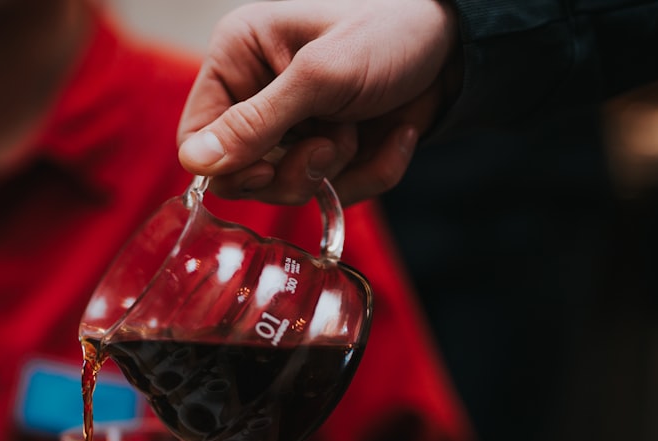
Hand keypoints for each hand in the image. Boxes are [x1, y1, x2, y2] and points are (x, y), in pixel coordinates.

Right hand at [177, 0, 460, 205]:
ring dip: (334, 169)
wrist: (462, 44)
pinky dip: (371, 173)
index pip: (196, 137)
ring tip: (359, 126)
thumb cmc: (390, 32)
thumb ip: (256, 123)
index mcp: (238, 59)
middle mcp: (257, 94)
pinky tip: (394, 134)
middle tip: (331, 142)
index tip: (267, 167)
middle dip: (292, 169)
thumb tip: (195, 163)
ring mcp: (295, 127)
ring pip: (288, 188)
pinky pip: (335, 191)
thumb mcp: (320, 76)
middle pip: (241, 174)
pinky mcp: (331, 150)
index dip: (227, 166)